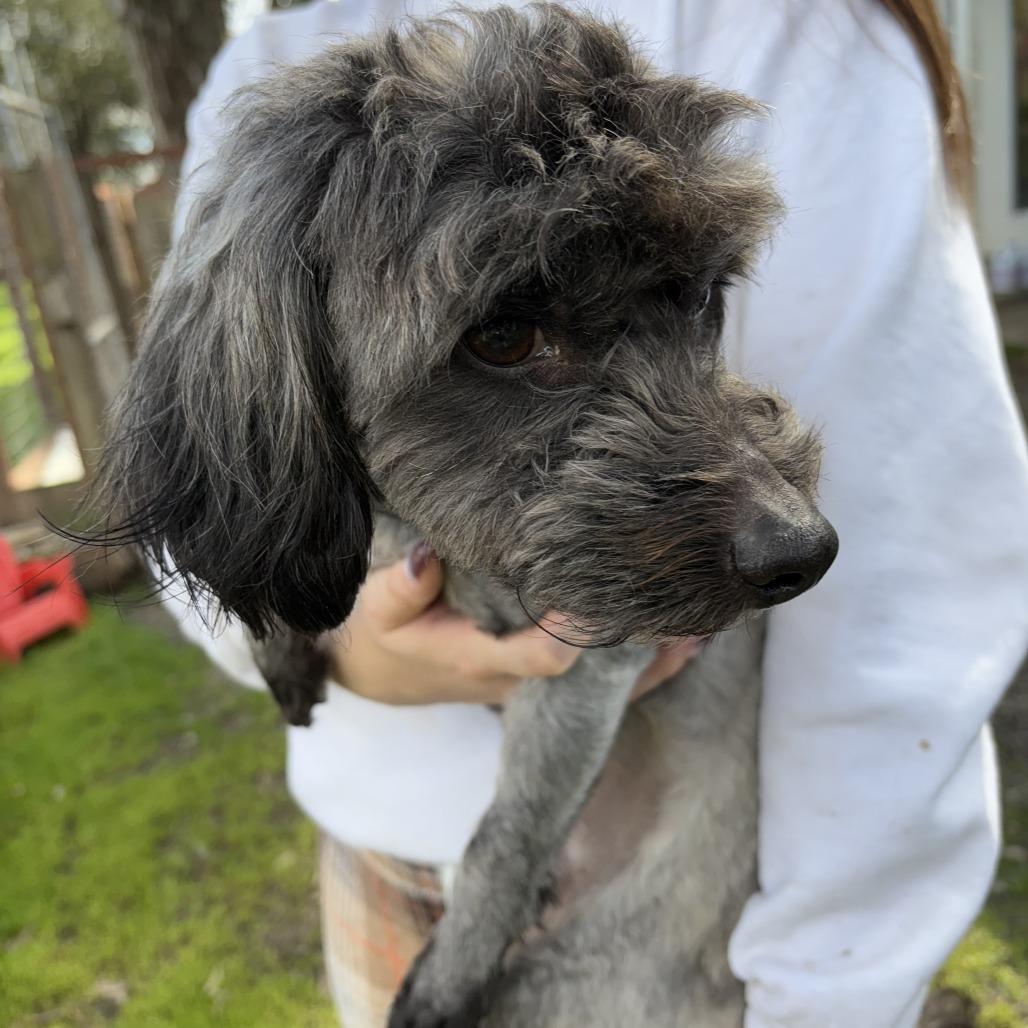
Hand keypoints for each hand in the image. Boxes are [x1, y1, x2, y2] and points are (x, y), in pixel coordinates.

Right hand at [329, 542, 697, 705]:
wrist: (382, 675)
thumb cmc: (382, 634)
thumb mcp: (376, 608)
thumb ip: (403, 586)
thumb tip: (427, 555)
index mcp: (481, 658)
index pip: (546, 655)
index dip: (580, 630)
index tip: (611, 595)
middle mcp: (517, 679)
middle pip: (595, 673)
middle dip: (640, 644)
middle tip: (694, 608)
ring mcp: (532, 684)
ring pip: (606, 683)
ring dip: (654, 656)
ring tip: (709, 624)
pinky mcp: (539, 676)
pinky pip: (602, 681)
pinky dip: (645, 663)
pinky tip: (686, 639)